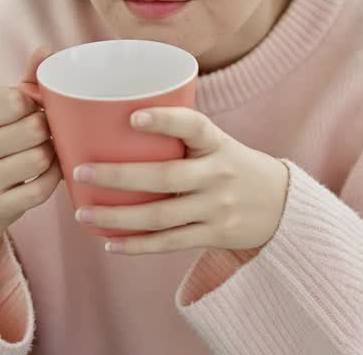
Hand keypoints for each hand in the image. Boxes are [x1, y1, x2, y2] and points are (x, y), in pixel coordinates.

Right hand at [0, 48, 60, 275]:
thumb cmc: (0, 141)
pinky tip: (49, 172)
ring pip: (39, 159)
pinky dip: (53, 179)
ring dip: (52, 154)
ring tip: (47, 151)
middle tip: (46, 132)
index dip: (36, 104)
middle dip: (47, 130)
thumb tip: (46, 49)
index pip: (16, 99)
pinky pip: (41, 189)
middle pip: (32, 129)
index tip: (33, 110)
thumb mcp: (5, 111)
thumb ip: (27, 80)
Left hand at [72, 107, 289, 255]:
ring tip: (82, 214)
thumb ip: (180, 135)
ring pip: (160, 216)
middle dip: (118, 176)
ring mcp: (217, 208)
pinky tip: (109, 243)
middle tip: (81, 171)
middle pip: (164, 177)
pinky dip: (137, 246)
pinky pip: (169, 243)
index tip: (133, 116)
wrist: (282, 205)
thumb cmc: (232, 164)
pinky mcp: (214, 235)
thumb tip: (113, 118)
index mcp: (217, 143)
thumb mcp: (218, 142)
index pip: (194, 126)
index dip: (165, 120)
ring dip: (117, 217)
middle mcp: (218, 175)